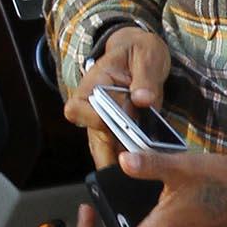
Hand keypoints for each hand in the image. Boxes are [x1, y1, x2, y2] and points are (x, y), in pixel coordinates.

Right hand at [62, 24, 171, 168]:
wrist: (142, 54)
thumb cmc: (139, 51)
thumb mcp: (147, 55)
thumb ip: (146, 78)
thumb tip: (143, 99)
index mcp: (94, 84)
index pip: (78, 108)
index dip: (95, 119)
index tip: (117, 122)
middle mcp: (95, 107)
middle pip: (92, 137)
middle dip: (110, 155)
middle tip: (130, 168)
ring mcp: (106, 121)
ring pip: (105, 150)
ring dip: (121, 163)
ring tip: (140, 175)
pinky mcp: (120, 130)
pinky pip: (120, 150)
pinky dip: (132, 160)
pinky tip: (147, 169)